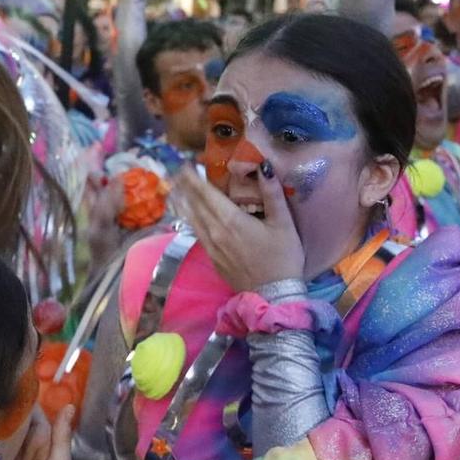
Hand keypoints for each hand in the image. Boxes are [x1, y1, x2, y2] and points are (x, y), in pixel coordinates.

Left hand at [172, 164, 304, 291]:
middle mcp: (215, 231)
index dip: (194, 177)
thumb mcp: (283, 223)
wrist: (274, 294)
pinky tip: (190, 215)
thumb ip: (272, 193)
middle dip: (185, 186)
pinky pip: (196, 233)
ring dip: (184, 202)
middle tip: (178, 171)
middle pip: (195, 204)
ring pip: (192, 219)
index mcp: (231, 220)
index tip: (186, 164)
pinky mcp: (212, 258)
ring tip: (177, 188)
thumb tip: (264, 166)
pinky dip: (190, 219)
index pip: (206, 193)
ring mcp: (211, 247)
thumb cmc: (282, 257)